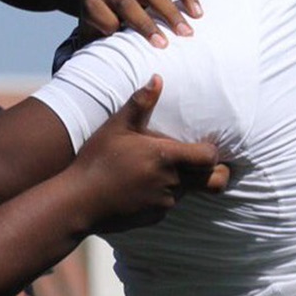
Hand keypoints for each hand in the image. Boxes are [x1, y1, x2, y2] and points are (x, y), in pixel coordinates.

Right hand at [70, 76, 220, 233]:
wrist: (78, 201)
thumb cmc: (97, 160)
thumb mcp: (116, 127)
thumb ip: (140, 104)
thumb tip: (157, 78)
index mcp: (166, 158)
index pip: (210, 157)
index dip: (213, 151)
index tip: (205, 144)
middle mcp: (172, 183)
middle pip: (215, 182)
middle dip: (217, 171)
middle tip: (206, 162)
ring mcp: (165, 203)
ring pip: (191, 192)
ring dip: (186, 181)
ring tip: (163, 169)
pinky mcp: (155, 217)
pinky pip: (170, 204)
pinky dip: (165, 194)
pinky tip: (143, 186)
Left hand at [77, 0, 201, 48]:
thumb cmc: (96, 20)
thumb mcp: (90, 34)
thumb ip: (99, 49)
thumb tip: (116, 73)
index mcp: (94, 4)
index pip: (102, 17)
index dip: (111, 28)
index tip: (123, 44)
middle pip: (128, 5)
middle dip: (146, 25)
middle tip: (164, 45)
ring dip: (172, 13)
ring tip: (187, 33)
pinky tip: (198, 12)